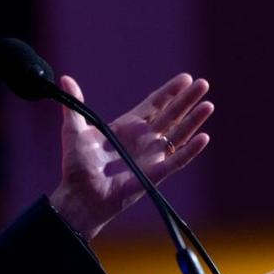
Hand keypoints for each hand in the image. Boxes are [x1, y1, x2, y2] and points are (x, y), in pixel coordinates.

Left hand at [49, 73, 212, 239]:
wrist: (79, 195)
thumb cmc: (76, 166)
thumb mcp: (74, 130)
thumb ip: (73, 104)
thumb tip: (64, 78)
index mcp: (127, 127)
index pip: (154, 104)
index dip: (170, 91)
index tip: (185, 78)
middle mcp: (143, 139)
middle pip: (171, 115)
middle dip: (187, 99)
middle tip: (203, 83)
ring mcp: (151, 157)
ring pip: (178, 134)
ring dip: (194, 120)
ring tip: (208, 104)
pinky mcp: (154, 174)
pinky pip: (177, 161)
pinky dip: (191, 150)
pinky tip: (204, 137)